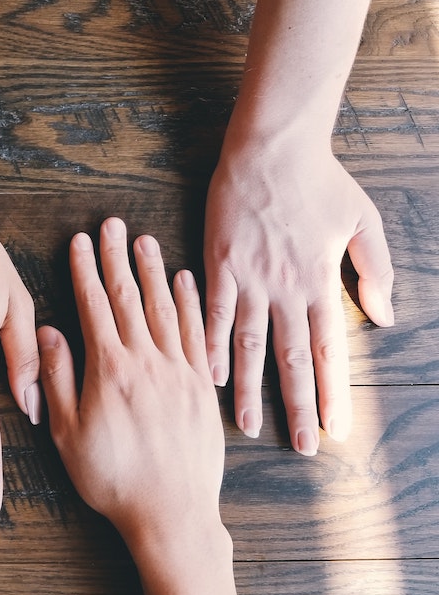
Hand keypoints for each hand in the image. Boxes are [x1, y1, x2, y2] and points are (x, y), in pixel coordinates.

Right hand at [38, 216, 246, 594]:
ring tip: (145, 241)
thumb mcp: (67, 434)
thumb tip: (48, 332)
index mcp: (110, 370)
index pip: (95, 306)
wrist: (172, 514)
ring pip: (165, 309)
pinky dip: (191, 304)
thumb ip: (56, 379)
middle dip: (118, 258)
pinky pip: (197, 334)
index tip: (80, 241)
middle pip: (130, 298)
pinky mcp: (202, 387)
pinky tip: (185, 282)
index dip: (85, 270)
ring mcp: (179, 372)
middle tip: (113, 224)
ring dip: (153, 272)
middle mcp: (147, 362)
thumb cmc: (112, 479)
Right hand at [204, 137, 393, 454]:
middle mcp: (285, 288)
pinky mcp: (219, 264)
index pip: (328, 349)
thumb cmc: (320, 181)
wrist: (271, 148)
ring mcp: (249, 278)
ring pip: (250, 344)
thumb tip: (385, 318)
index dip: (332, 392)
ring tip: (246, 426)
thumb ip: (375, 271)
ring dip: (249, 389)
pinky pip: (214, 313)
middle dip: (297, 406)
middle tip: (301, 446)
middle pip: (290, 358)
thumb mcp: (364, 221)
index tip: (337, 429)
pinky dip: (211, 345)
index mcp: (320, 282)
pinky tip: (209, 375)